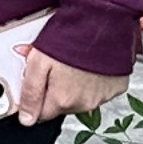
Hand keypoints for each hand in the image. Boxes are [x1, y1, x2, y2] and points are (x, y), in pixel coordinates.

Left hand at [14, 49, 129, 124]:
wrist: (102, 24)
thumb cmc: (69, 39)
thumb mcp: (38, 62)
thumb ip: (30, 93)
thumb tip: (26, 119)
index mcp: (63, 100)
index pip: (42, 114)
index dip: (35, 99)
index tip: (35, 84)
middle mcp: (84, 103)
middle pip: (61, 106)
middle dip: (54, 91)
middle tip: (54, 67)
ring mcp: (102, 97)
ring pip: (80, 99)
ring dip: (74, 87)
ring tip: (72, 63)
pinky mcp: (116, 87)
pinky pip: (99, 90)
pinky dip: (93, 82)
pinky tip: (88, 66)